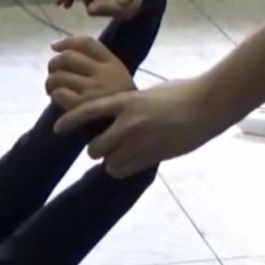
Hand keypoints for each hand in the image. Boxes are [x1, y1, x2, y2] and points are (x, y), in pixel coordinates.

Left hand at [46, 36, 135, 109]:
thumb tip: (63, 50)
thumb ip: (98, 62)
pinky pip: (60, 94)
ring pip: (59, 76)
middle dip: (53, 64)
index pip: (86, 42)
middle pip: (67, 57)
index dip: (66, 41)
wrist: (129, 126)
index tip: (54, 47)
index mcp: (111, 62)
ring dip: (50, 82)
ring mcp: (91, 89)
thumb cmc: (119, 102)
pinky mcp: (83, 106)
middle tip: (53, 74)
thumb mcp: (118, 75)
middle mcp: (101, 73)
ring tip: (52, 89)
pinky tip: (58, 100)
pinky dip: (55, 95)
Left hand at [53, 76, 220, 177]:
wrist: (207, 105)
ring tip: (123, 155)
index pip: (88, 111)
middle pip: (94, 148)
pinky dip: (122, 169)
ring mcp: (139, 142)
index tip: (57, 129)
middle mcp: (128, 123)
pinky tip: (132, 162)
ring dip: (112, 161)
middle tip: (105, 147)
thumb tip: (117, 113)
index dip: (70, 121)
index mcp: (126, 101)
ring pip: (108, 162)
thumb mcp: (149, 93)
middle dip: (97, 150)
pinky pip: (123, 171)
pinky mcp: (151, 156)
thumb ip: (129, 105)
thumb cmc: (182, 93)